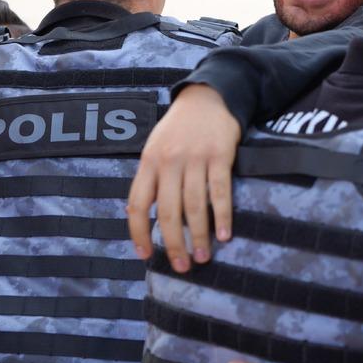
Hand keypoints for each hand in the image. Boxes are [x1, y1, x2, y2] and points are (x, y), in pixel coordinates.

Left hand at [126, 84, 240, 270]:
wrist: (208, 96)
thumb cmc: (179, 128)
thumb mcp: (155, 147)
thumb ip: (150, 179)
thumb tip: (142, 216)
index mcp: (148, 162)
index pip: (138, 205)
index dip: (140, 233)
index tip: (146, 255)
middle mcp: (169, 162)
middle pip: (169, 212)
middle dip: (174, 244)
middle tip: (182, 266)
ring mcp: (195, 159)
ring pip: (195, 207)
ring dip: (200, 237)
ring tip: (203, 257)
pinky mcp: (220, 156)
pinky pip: (220, 192)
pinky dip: (222, 216)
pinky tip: (224, 235)